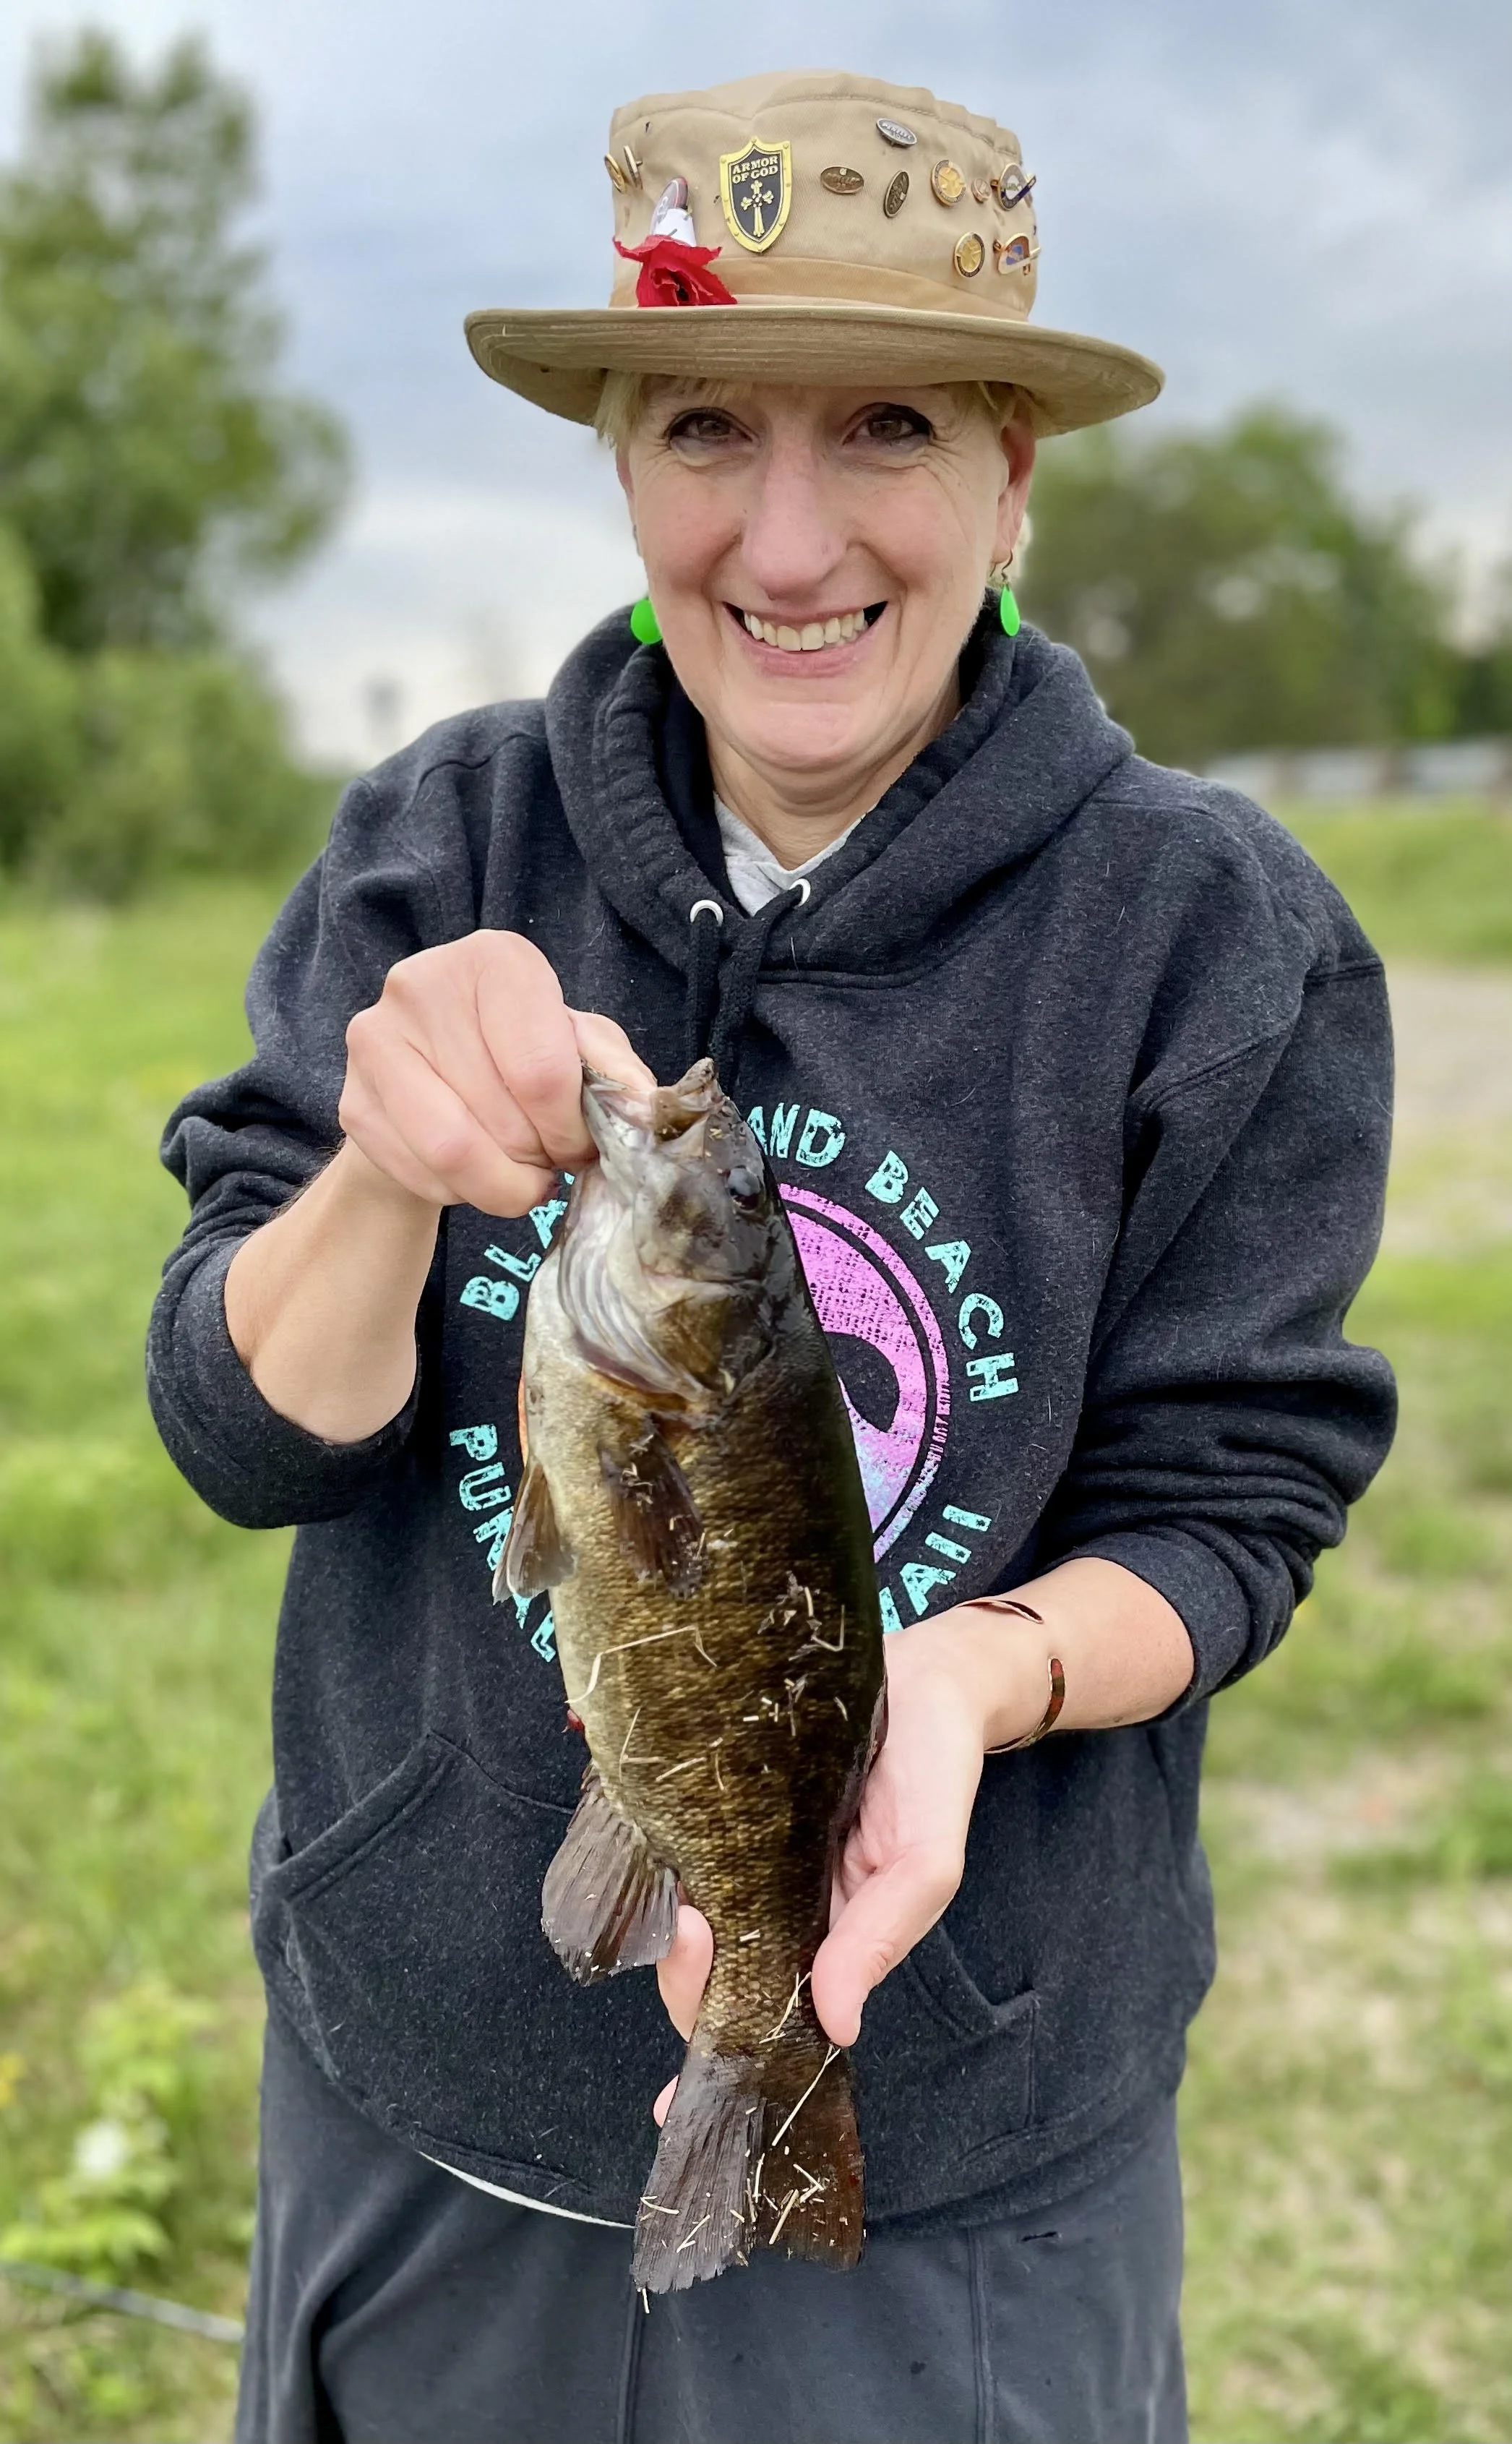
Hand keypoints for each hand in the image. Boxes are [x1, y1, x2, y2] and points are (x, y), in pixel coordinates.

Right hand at [339, 931, 652, 1216]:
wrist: (437, 1081)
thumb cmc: (520, 1057)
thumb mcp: (580, 1050)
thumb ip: (613, 1072)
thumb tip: (642, 1106)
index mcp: (494, 959)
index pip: (541, 1070)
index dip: (570, 1126)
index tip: (581, 1142)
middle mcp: (422, 984)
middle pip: (502, 1114)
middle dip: (540, 1155)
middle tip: (550, 1158)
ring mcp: (376, 1040)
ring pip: (453, 1151)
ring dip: (503, 1184)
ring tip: (521, 1175)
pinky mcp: (351, 1099)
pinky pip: (420, 1174)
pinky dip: (460, 1192)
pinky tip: (473, 1171)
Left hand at [652, 1562, 1192, 2100]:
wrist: (927, 1674)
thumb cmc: (935, 1774)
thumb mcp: (926, 1863)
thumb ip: (880, 1938)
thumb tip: (838, 2024)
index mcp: (821, 1936)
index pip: (760, 2013)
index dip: (716, 2048)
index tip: (681, 2086)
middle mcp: (769, 1901)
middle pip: (706, 1970)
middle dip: (686, 1974)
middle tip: (694, 1927)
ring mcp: (737, 1848)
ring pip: (678, 1908)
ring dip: (664, 1917)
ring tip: (680, 1889)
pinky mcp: (715, 1794)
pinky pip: (669, 1836)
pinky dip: (651, 1850)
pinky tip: (648, 1840)